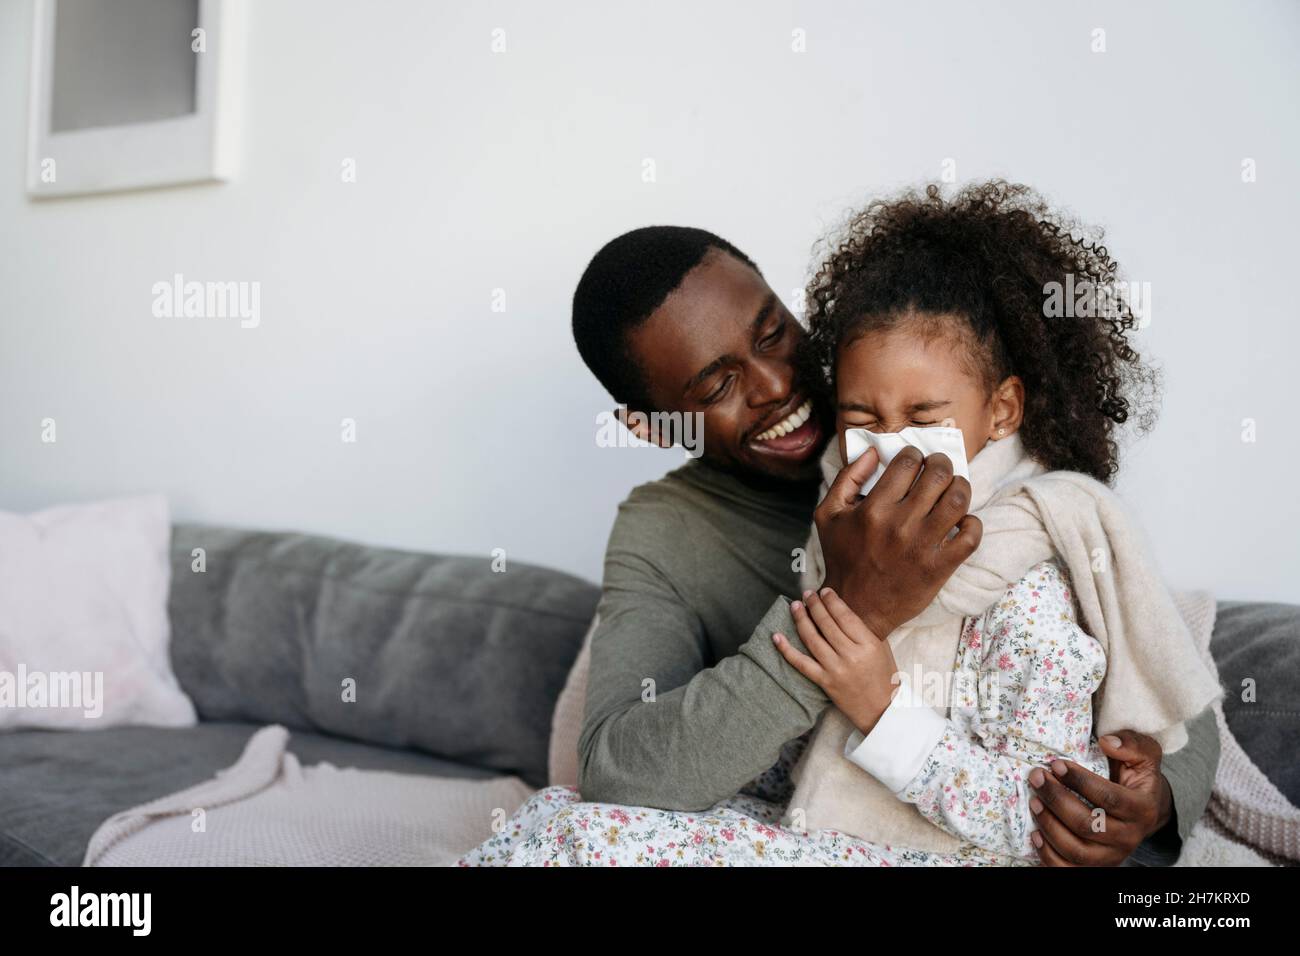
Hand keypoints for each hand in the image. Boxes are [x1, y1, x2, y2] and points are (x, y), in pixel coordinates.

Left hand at [772, 587, 898, 735]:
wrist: (882, 710)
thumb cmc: (884, 676)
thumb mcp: (881, 649)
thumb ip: (863, 631)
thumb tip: (840, 610)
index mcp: (868, 645)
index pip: (845, 617)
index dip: (832, 601)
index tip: (824, 591)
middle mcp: (851, 656)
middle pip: (826, 624)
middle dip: (815, 605)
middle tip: (807, 594)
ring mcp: (836, 669)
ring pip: (812, 639)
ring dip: (801, 620)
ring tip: (795, 606)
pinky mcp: (824, 682)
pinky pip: (801, 663)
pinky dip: (787, 650)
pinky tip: (777, 636)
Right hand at [816, 446, 981, 639]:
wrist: (855, 607)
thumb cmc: (842, 558)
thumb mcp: (828, 515)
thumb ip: (847, 478)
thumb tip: (873, 452)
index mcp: (873, 509)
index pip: (907, 463)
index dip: (915, 453)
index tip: (915, 459)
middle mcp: (899, 524)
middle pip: (938, 475)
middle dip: (941, 463)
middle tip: (938, 468)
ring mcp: (922, 546)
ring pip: (958, 499)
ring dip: (961, 486)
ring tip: (954, 488)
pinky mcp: (939, 566)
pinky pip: (971, 535)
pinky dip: (973, 523)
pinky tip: (962, 522)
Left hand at [1028, 730, 1172, 865]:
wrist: (1144, 810)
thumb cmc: (1136, 777)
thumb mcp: (1144, 755)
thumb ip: (1132, 744)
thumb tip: (1107, 742)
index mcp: (1142, 809)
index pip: (1108, 798)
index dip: (1079, 781)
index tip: (1055, 764)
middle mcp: (1130, 837)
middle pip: (1088, 825)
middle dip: (1056, 799)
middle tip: (1036, 777)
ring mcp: (1113, 856)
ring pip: (1076, 850)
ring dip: (1049, 825)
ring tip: (1034, 801)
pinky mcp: (1097, 867)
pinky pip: (1069, 870)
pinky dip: (1049, 856)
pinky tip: (1035, 834)